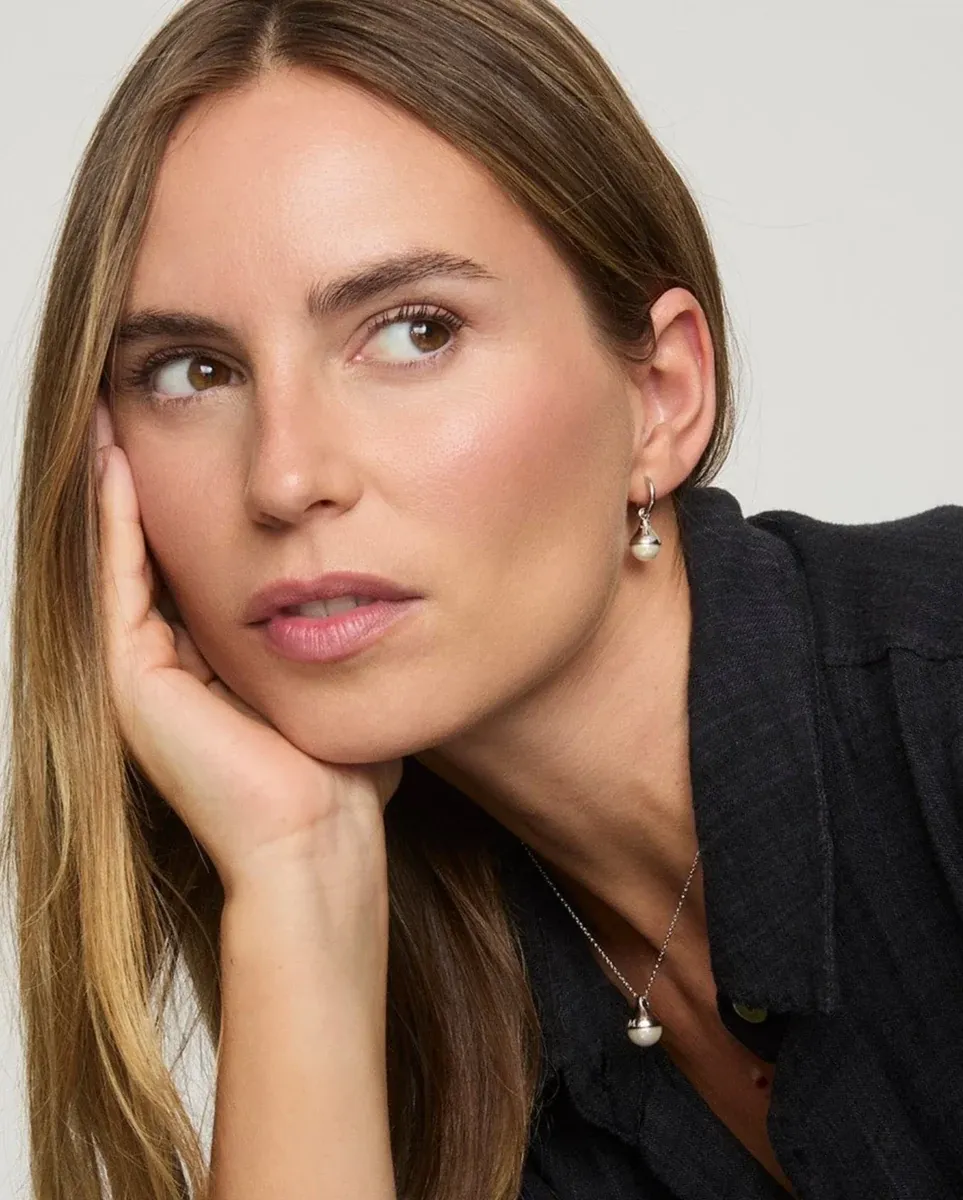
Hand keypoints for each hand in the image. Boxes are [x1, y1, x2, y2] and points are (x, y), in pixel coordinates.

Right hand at [93, 401, 403, 898]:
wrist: (319, 839)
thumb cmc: (340, 779)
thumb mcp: (335, 687)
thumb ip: (334, 643)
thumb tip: (368, 601)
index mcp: (209, 672)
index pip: (190, 572)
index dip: (190, 510)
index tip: (199, 450)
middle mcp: (166, 671)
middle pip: (148, 557)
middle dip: (143, 487)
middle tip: (133, 413)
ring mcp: (142, 676)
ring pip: (121, 559)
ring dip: (117, 489)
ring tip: (111, 416)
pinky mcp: (133, 679)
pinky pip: (120, 578)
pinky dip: (116, 519)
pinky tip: (118, 462)